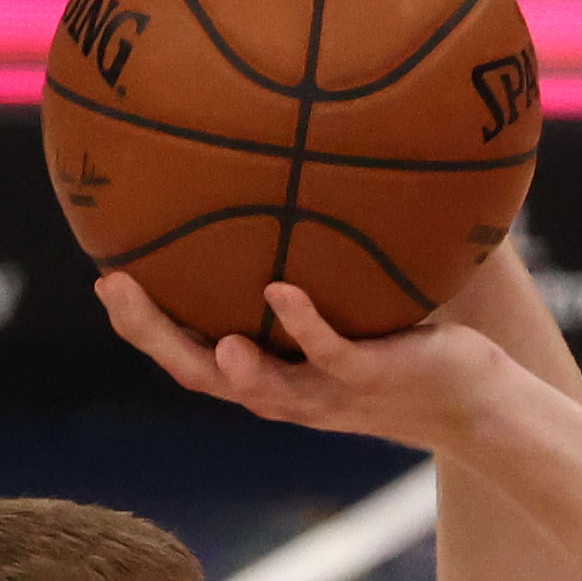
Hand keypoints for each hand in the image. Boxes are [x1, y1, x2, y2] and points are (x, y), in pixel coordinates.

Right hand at [96, 271, 513, 448]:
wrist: (476, 399)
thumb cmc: (405, 346)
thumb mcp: (349, 306)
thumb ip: (312, 264)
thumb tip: (287, 180)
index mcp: (271, 374)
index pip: (191, 357)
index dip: (144, 327)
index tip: (104, 279)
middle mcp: (290, 391)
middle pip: (203, 376)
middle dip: (154, 337)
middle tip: (113, 288)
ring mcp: (330, 392)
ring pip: (262, 387)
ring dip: (227, 362)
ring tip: (198, 329)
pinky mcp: (374, 378)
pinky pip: (332, 354)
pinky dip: (304, 326)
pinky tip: (280, 291)